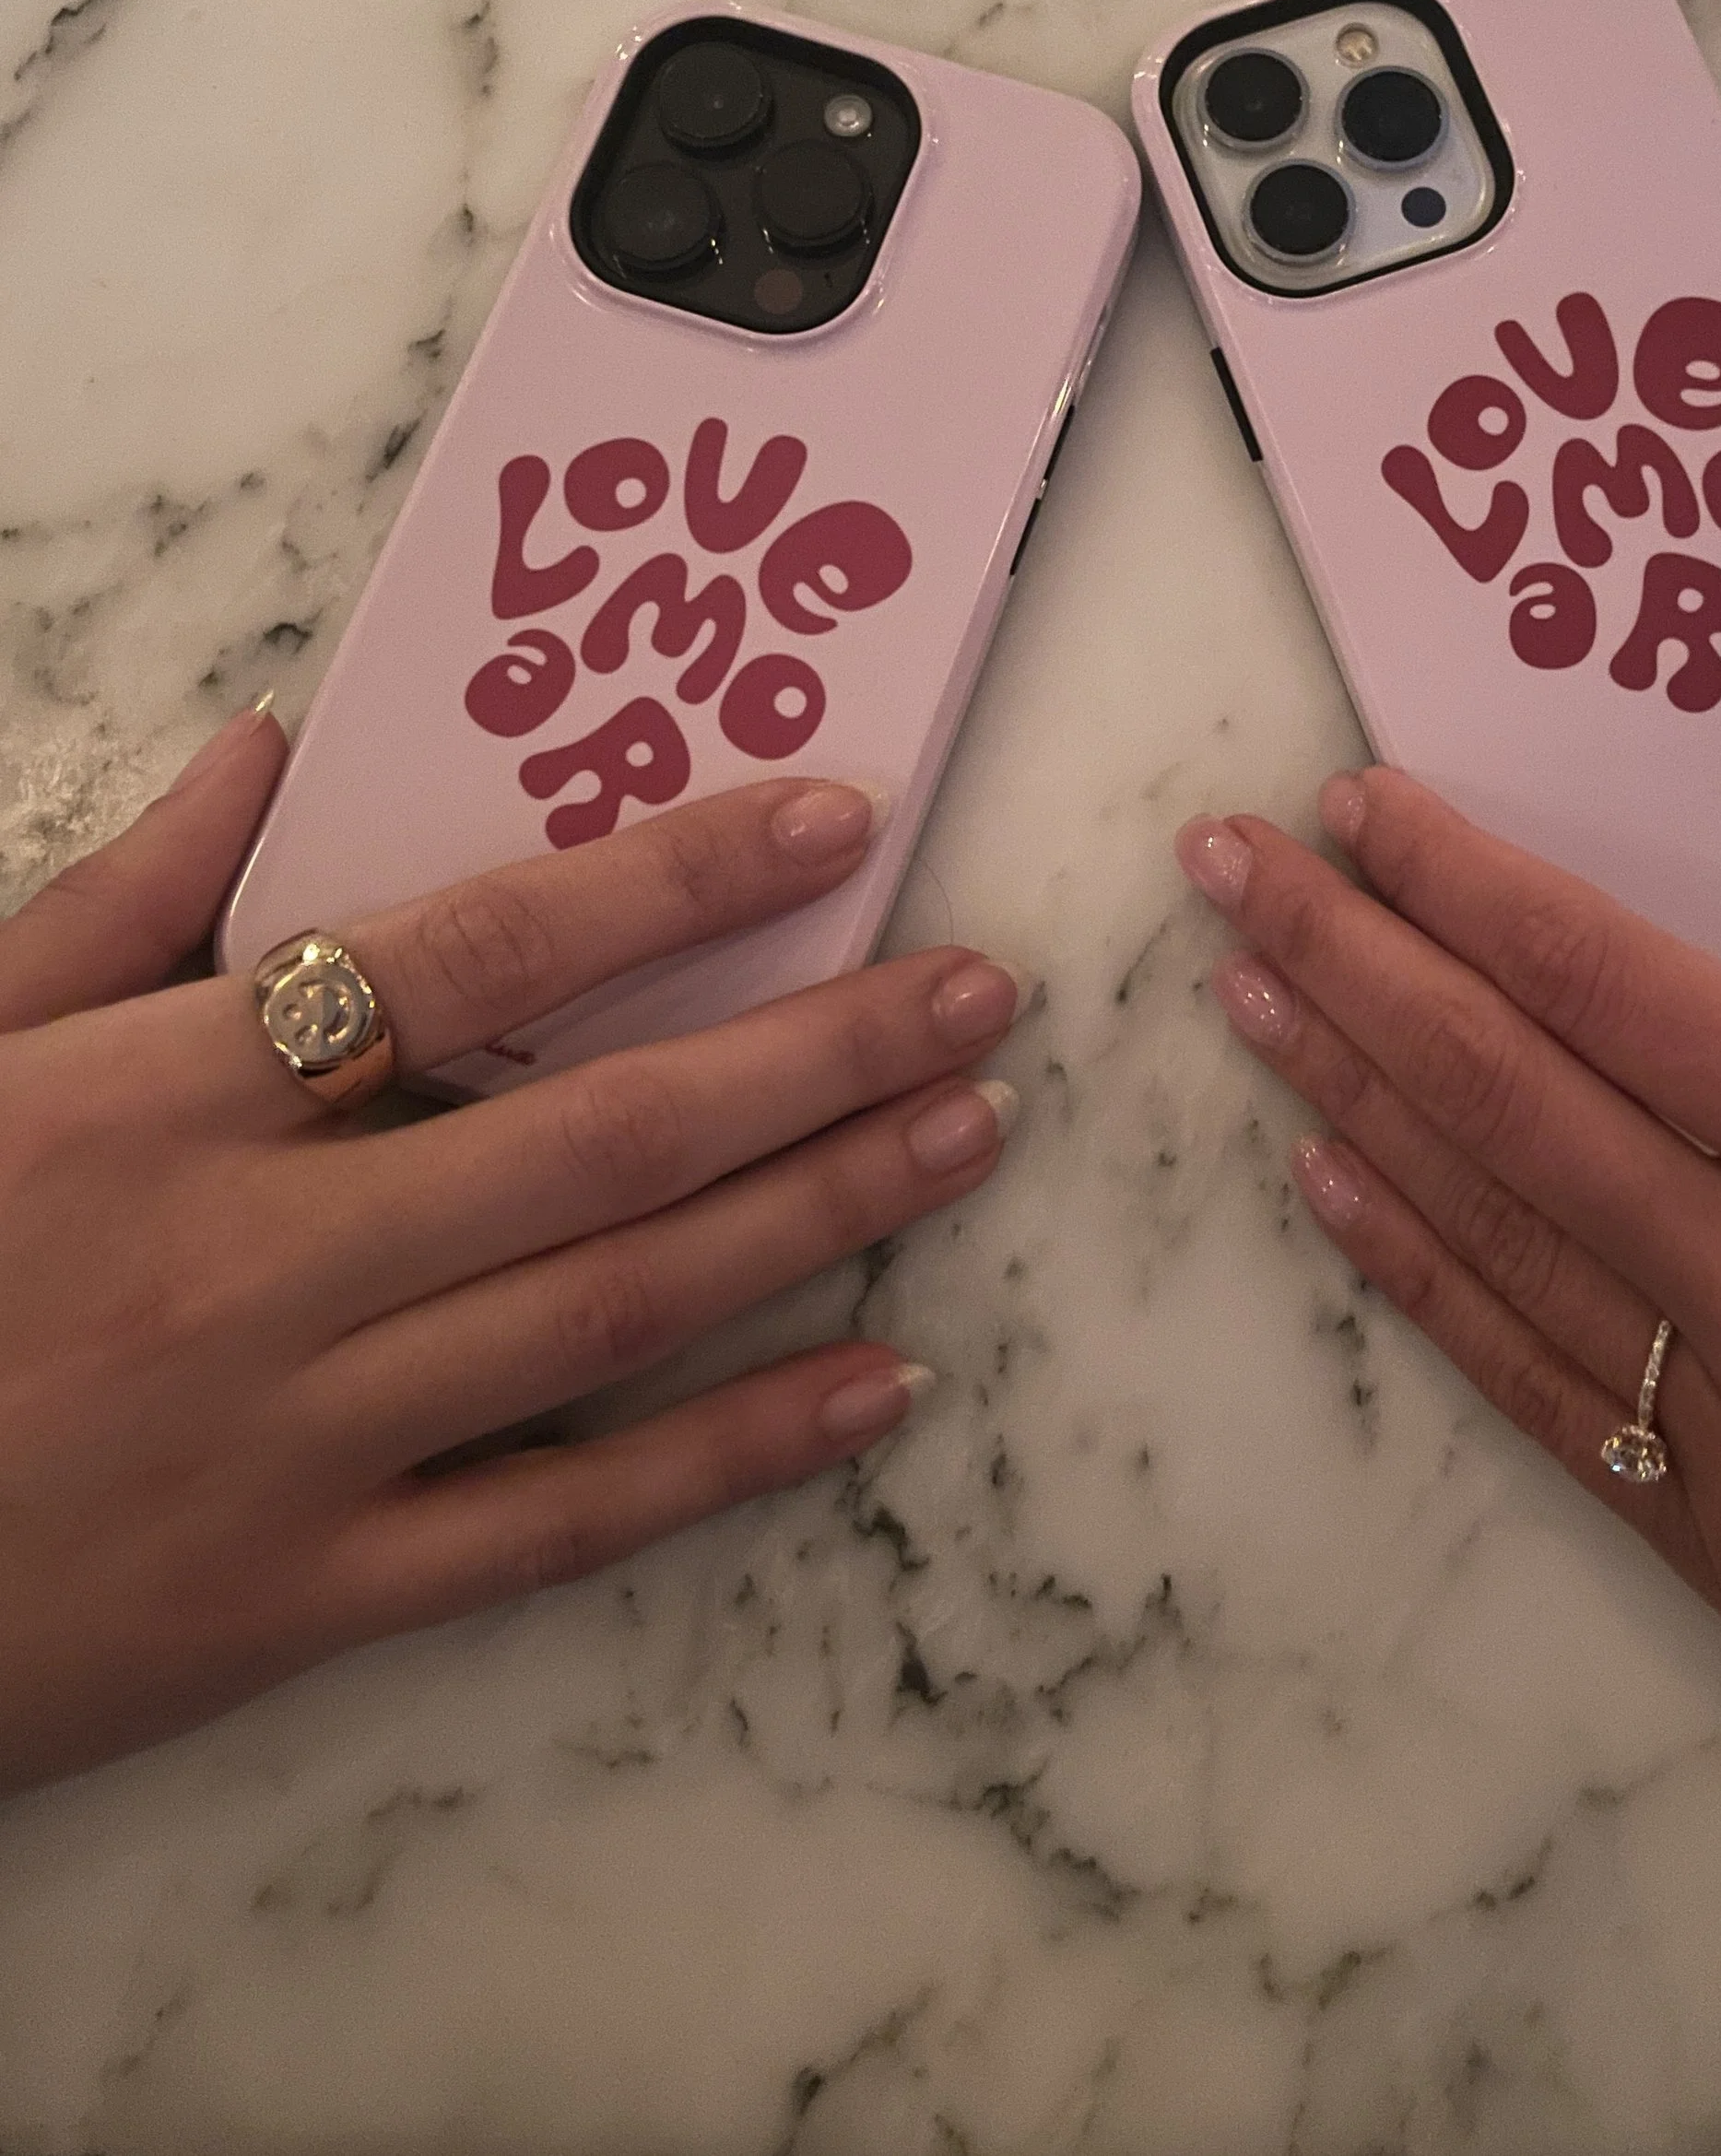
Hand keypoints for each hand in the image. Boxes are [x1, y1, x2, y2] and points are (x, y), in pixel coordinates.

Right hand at [0, 708, 1025, 1792]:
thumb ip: (107, 900)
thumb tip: (268, 748)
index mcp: (165, 1094)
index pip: (475, 952)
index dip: (671, 881)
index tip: (831, 821)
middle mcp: (262, 1257)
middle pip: (606, 1136)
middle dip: (818, 1051)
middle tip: (983, 992)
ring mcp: (297, 1441)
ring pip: (617, 1310)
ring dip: (816, 1215)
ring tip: (967, 1135)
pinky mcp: (304, 1601)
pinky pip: (561, 1524)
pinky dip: (728, 1458)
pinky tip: (872, 1391)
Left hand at [1176, 738, 1720, 1867]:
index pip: (1627, 993)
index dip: (1475, 888)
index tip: (1364, 804)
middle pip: (1513, 1091)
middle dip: (1353, 956)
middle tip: (1223, 860)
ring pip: (1489, 1223)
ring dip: (1345, 1090)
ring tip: (1237, 982)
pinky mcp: (1702, 1539)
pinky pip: (1521, 1379)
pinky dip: (1413, 1271)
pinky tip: (1322, 1181)